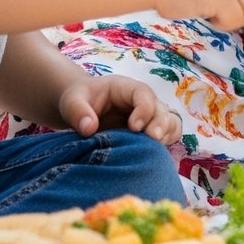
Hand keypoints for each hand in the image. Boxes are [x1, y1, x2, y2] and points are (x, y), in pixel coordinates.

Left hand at [58, 72, 180, 144]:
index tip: (134, 127)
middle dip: (160, 124)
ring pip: (170, 121)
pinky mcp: (147, 131)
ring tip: (156, 149)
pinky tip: (155, 154)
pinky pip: (168, 134)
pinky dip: (167, 142)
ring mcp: (148, 116)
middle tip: (152, 139)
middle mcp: (143, 101)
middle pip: (161, 109)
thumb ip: (78, 111)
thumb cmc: (79, 100)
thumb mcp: (72, 101)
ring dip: (167, 133)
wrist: (81, 107)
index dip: (144, 109)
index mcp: (126, 89)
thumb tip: (89, 128)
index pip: (144, 94)